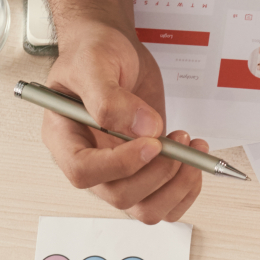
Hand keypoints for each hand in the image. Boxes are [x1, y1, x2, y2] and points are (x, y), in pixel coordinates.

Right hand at [41, 19, 209, 223]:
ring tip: (192, 148)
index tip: (152, 143)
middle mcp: (90, 161)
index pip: (84, 172)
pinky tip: (195, 159)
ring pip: (147, 208)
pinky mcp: (145, 172)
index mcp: (64, 138)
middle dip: (158, 173)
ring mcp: (119, 171)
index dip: (120, 165)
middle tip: (178, 141)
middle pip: (120, 196)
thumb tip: (145, 128)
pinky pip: (167, 204)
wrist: (115, 50)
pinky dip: (187, 189)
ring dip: (177, 185)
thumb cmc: (94, 52)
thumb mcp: (95, 63)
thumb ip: (110, 97)